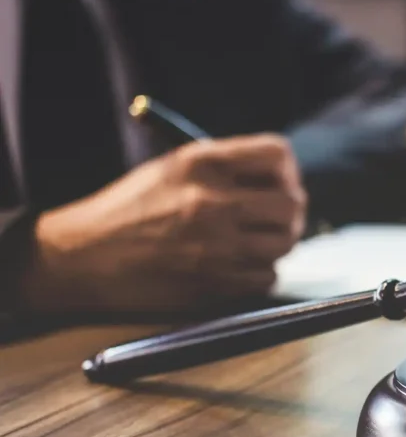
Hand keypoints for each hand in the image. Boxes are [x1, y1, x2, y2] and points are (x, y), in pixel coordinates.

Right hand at [21, 134, 307, 310]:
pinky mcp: (214, 282)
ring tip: (254, 242)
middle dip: (289, 211)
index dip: (286, 170)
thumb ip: (226, 168)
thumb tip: (279, 178)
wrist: (82, 257)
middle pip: (291, 203)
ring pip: (284, 243)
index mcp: (202, 162)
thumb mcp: (173, 169)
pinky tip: (237, 266)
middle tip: (276, 218)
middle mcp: (213, 201)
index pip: (277, 154)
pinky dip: (260, 272)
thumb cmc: (129, 209)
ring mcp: (216, 245)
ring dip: (276, 243)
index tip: (279, 182)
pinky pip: (266, 276)